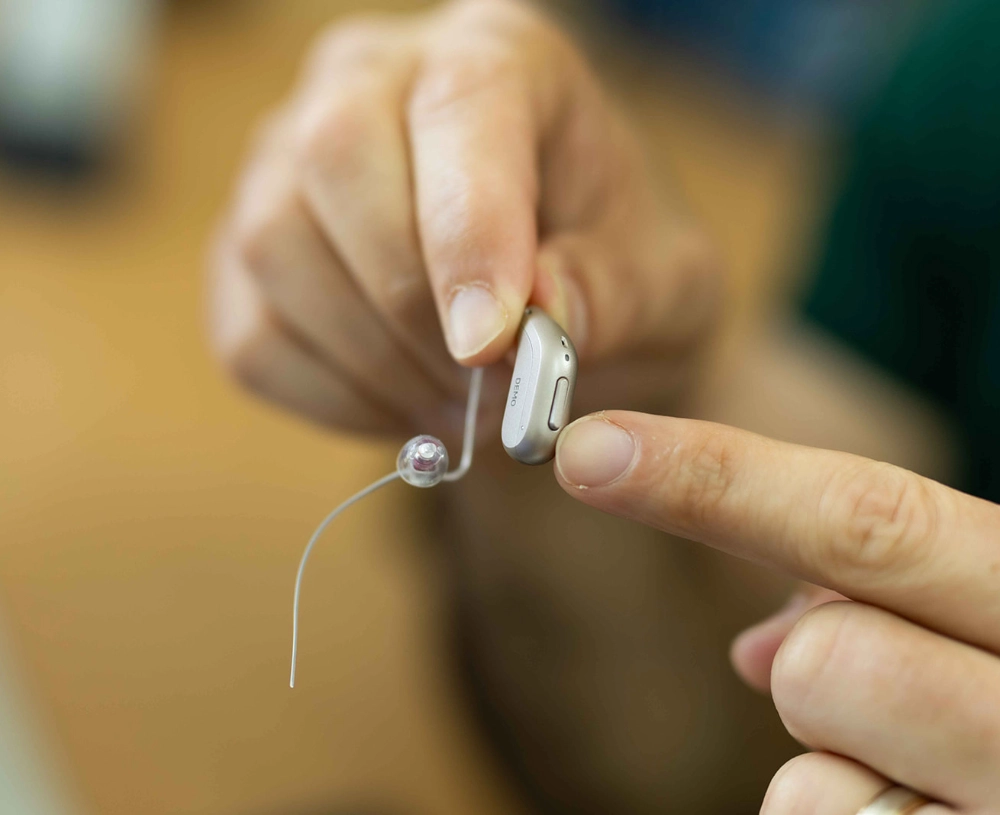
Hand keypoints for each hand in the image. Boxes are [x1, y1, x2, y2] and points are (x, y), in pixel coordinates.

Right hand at [208, 0, 718, 439]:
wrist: (549, 304)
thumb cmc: (611, 270)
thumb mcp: (662, 285)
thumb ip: (613, 292)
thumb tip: (535, 318)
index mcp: (498, 55)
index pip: (458, 108)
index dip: (467, 230)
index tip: (492, 346)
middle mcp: (373, 78)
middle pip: (334, 157)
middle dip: (411, 306)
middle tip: (484, 393)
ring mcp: (288, 158)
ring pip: (274, 248)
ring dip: (374, 363)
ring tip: (458, 408)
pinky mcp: (243, 249)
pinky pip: (254, 336)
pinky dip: (334, 398)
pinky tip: (403, 403)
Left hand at [554, 411, 999, 812]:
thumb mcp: (986, 632)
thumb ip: (883, 609)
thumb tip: (760, 648)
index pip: (866, 518)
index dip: (713, 480)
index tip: (591, 451)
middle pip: (830, 662)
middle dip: (816, 675)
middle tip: (864, 689)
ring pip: (811, 789)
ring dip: (834, 780)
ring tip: (919, 781)